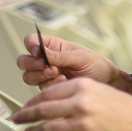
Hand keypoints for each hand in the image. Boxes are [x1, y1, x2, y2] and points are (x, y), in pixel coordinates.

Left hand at [11, 78, 131, 130]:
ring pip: (48, 127)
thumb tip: (50, 102)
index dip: (32, 101)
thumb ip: (76, 93)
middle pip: (43, 109)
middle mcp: (82, 102)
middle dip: (25, 115)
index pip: (48, 92)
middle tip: (15, 119)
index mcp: (84, 86)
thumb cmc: (124, 110)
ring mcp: (83, 123)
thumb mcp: (100, 91)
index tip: (25, 107)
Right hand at [16, 33, 131, 92]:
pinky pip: (40, 89)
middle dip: (34, 65)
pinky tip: (64, 83)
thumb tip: (43, 53)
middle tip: (51, 68)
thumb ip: (61, 56)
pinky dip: (50, 86)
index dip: (31, 46)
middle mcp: (47, 60)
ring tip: (59, 76)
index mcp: (53, 46)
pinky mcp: (50, 89)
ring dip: (41, 77)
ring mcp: (47, 75)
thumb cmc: (97, 66)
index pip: (31, 41)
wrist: (107, 84)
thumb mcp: (80, 57)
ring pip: (28, 76)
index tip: (39, 52)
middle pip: (24, 60)